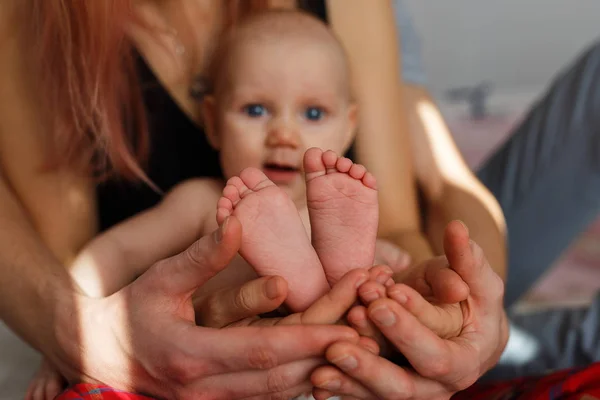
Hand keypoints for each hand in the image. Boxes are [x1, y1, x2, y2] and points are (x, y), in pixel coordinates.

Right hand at [48, 217, 358, 398]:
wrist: (105, 355)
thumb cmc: (133, 310)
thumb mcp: (161, 278)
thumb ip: (202, 255)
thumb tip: (236, 222)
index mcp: (192, 355)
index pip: (263, 351)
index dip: (310, 339)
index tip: (349, 324)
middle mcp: (206, 387)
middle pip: (282, 375)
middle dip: (328, 353)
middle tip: (369, 329)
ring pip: (280, 393)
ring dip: (320, 369)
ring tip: (359, 341)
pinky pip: (269, 397)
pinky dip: (300, 380)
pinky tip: (326, 360)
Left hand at [311, 221, 508, 398]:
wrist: (459, 317)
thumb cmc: (468, 292)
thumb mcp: (473, 275)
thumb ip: (465, 256)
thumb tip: (456, 230)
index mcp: (467, 361)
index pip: (436, 353)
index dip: (408, 330)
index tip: (379, 303)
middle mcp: (439, 386)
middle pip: (403, 387)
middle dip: (369, 366)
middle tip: (336, 348)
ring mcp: (412, 390)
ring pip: (377, 394)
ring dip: (347, 379)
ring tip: (318, 369)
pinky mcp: (387, 388)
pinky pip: (363, 393)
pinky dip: (340, 387)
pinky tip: (315, 383)